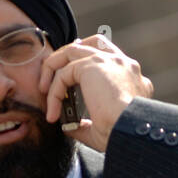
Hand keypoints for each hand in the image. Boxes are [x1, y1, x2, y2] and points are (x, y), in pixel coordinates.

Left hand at [39, 33, 153, 153]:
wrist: (132, 131)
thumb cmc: (122, 135)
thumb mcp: (104, 129)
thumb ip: (86, 125)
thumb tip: (70, 128)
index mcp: (133, 79)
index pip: (111, 60)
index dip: (90, 65)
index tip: (73, 80)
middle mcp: (124, 65)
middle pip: (94, 43)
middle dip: (71, 54)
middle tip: (55, 73)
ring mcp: (108, 61)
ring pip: (73, 51)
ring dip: (54, 68)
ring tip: (44, 90)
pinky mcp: (92, 66)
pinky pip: (64, 73)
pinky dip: (54, 91)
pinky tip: (52, 111)